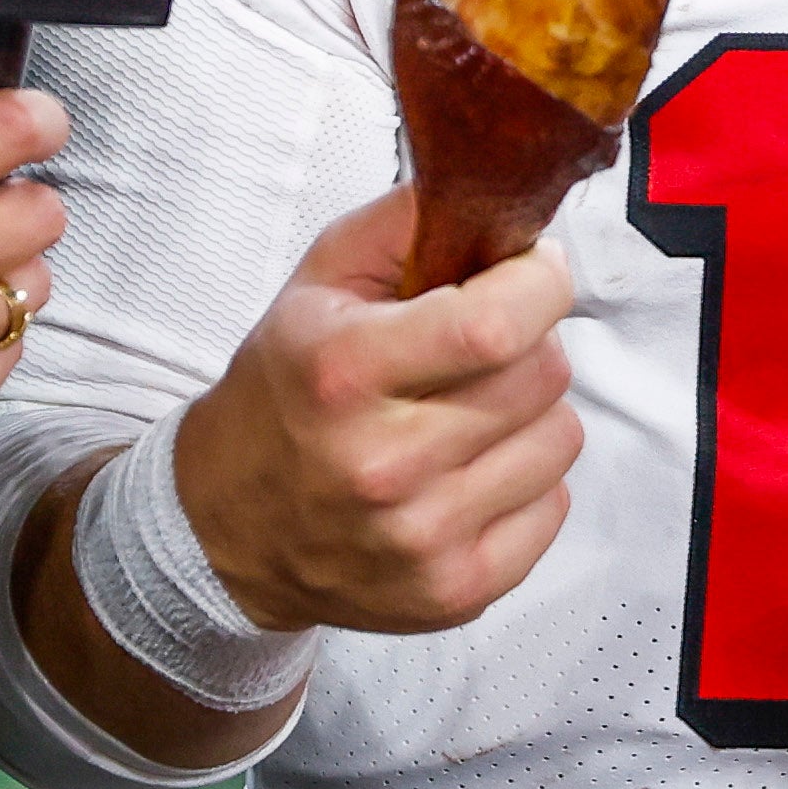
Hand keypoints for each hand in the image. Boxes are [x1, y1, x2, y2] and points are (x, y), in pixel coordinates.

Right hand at [164, 187, 580, 631]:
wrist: (227, 527)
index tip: (533, 271)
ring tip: (469, 414)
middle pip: (542, 375)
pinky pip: (554, 506)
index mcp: (344, 372)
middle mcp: (382, 463)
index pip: (499, 323)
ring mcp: (421, 537)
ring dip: (529, 415)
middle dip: (527, 345)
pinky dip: (526, 481)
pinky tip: (469, 471)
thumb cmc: (286, 393)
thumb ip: (407, 224)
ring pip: (560, 438)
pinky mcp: (455, 591)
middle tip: (479, 351)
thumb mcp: (318, 285)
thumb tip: (499, 198)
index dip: (542, 282)